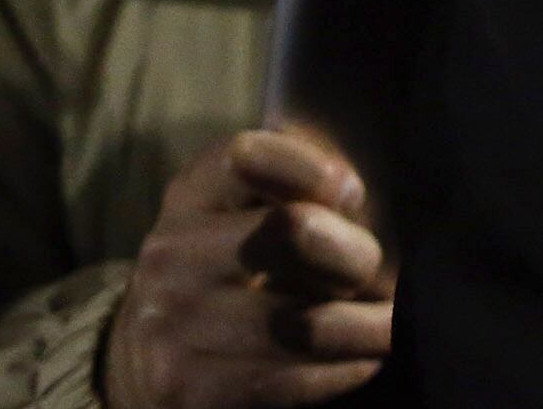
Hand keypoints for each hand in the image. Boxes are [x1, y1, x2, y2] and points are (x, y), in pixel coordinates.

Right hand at [102, 128, 390, 408]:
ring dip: (370, 325)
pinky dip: (347, 367)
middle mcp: (172, 257)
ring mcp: (172, 327)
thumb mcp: (243, 208)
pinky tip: (364, 356)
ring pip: (308, 324)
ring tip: (392, 320)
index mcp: (191, 197)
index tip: (352, 191)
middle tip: (376, 269)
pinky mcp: (190, 389)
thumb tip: (355, 197)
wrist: (150, 359)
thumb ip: (295, 184)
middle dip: (356, 253)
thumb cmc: (229, 264)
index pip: (245, 156)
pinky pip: (296, 379)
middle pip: (294, 232)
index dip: (311, 168)